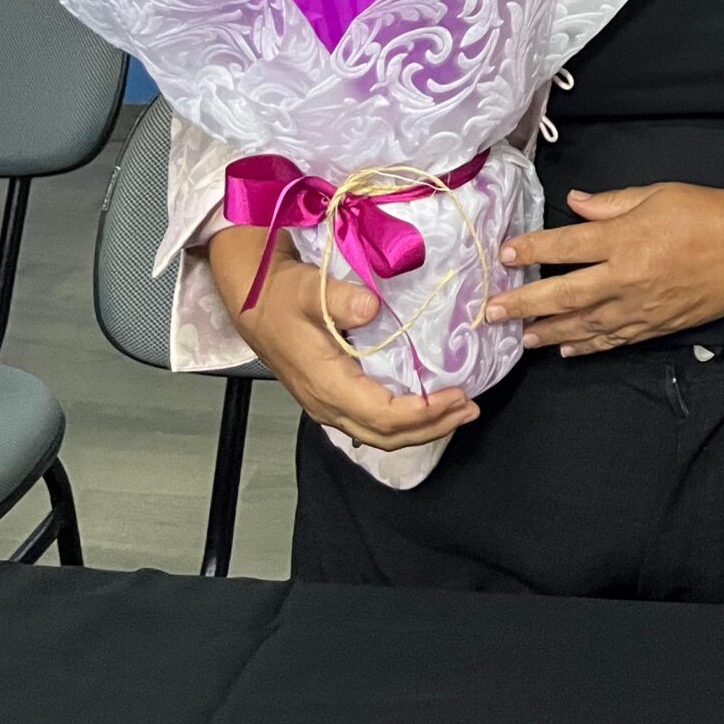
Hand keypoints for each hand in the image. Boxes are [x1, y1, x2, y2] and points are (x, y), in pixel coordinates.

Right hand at [209, 227, 479, 452]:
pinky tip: (425, 403)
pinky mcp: (331, 396)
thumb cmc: (281, 294)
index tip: (457, 394)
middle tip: (470, 407)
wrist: (253, 299)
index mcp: (327, 383)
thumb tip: (371, 308)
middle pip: (386, 435)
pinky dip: (404, 419)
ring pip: (379, 433)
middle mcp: (328, 403)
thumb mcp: (309, 288)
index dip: (423, 412)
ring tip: (457, 410)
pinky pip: (371, 421)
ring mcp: (328, 403)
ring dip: (421, 428)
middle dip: (432, 427)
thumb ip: (339, 298)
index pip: (382, 415)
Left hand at [488, 183, 723, 356]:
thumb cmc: (706, 212)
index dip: (532, 249)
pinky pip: (613, 340)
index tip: (504, 256)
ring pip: (584, 325)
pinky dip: (587, 346)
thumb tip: (575, 204)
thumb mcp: (657, 193)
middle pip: (564, 294)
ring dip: (548, 331)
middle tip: (491, 314)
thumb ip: (611, 203)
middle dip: (523, 304)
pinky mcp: (656, 326)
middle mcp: (625, 278)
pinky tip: (566, 348)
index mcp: (624, 239)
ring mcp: (640, 308)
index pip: (565, 245)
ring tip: (520, 338)